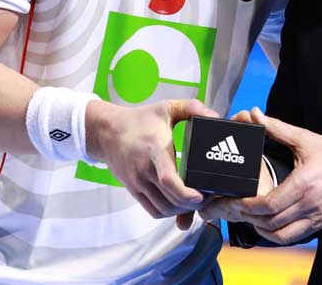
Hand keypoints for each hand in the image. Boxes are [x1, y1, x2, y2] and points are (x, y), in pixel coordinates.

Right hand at [86, 98, 218, 227]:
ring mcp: (138, 183)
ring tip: (196, 201)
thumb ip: (192, 107)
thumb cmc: (140, 120)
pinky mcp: (134, 190)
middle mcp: (145, 171)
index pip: (168, 179)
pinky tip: (179, 204)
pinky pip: (153, 210)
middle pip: (170, 199)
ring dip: (181, 210)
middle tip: (209, 197)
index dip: (185, 193)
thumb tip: (214, 116)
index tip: (201, 196)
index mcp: (155, 151)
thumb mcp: (166, 108)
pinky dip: (168, 212)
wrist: (107, 132)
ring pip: (163, 209)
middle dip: (192, 203)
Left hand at [201, 107, 321, 244]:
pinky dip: (276, 235)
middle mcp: (308, 204)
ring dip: (262, 229)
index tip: (237, 201)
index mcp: (303, 184)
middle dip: (249, 218)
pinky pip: (293, 237)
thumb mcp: (304, 139)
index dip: (249, 206)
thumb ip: (277, 128)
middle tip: (237, 209)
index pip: (269, 204)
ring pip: (280, 235)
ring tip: (251, 218)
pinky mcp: (319, 224)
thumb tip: (256, 115)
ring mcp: (314, 217)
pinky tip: (268, 225)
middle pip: (271, 221)